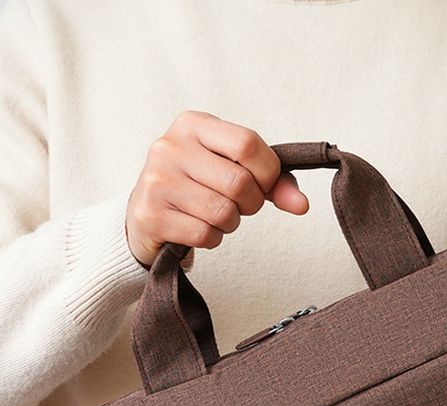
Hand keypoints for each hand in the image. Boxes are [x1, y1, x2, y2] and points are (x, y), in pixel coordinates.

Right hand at [125, 111, 308, 266]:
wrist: (144, 215)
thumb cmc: (196, 187)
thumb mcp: (230, 169)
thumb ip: (271, 182)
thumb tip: (302, 205)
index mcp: (193, 124)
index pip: (249, 144)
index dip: (267, 173)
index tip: (262, 184)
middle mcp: (170, 146)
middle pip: (240, 183)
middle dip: (250, 204)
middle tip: (238, 206)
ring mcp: (157, 180)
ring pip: (224, 212)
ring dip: (230, 223)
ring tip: (213, 216)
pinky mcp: (151, 215)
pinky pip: (205, 234)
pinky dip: (211, 239)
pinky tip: (197, 229)